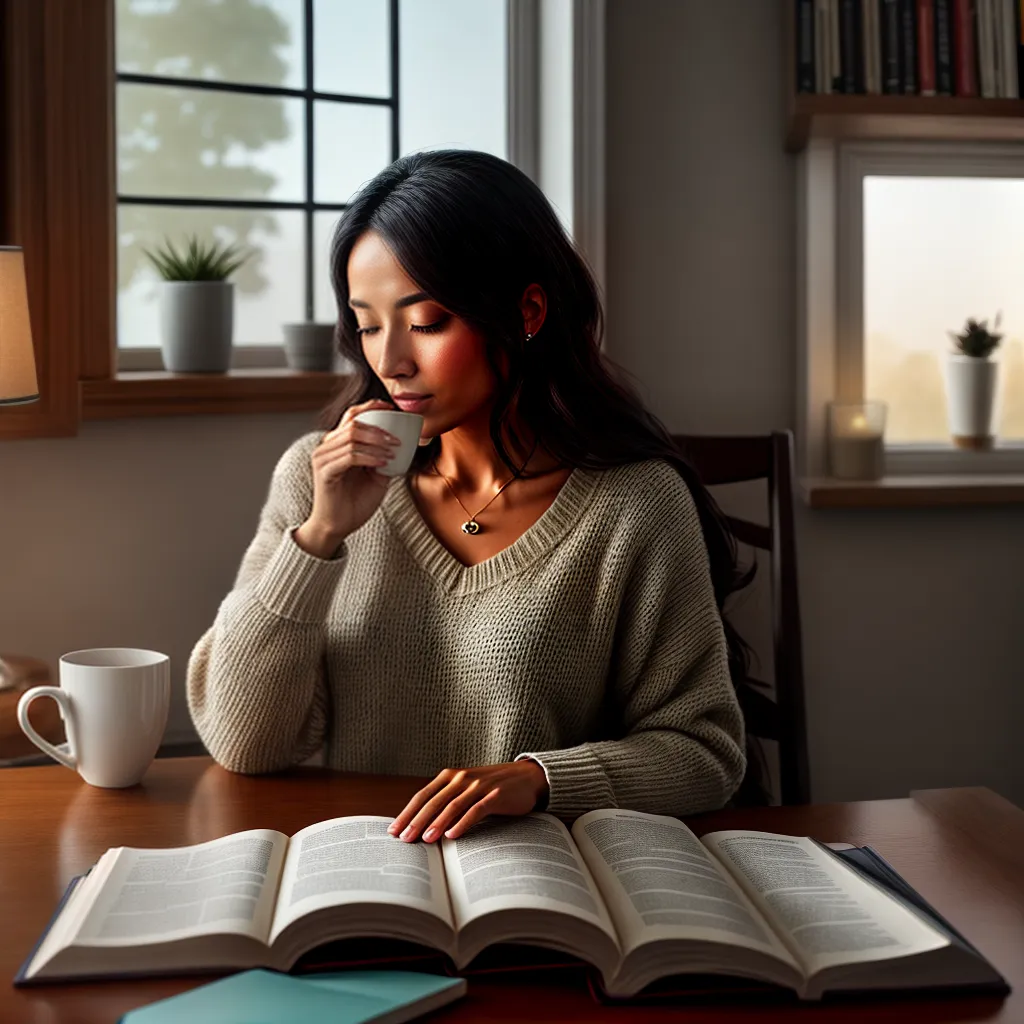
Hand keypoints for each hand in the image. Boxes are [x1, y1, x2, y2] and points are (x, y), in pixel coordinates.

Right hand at [294, 399, 403, 556]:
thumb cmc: (355, 502)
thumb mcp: (376, 475)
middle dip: (379, 428)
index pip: (351, 415)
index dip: (371, 407)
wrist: (338, 526)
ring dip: (377, 443)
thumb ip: (384, 457)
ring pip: (352, 437)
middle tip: (397, 439)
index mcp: (337, 443)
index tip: (392, 409)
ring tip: (393, 451)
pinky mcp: (325, 472)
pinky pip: (350, 456)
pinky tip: (384, 462)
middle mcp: (326, 447)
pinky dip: (370, 457)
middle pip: (353, 423)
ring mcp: (323, 458)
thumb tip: (402, 443)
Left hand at [388, 760, 549, 842]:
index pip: (423, 796)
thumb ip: (447, 801)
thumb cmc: (492, 787)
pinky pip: (476, 810)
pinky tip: (452, 835)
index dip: (407, 813)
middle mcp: (461, 778)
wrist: (526, 777)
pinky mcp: (495, 795)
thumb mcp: (466, 790)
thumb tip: (421, 827)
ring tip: (425, 839)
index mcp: (450, 776)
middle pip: (434, 801)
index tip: (394, 831)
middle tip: (404, 840)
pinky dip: (462, 823)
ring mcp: (479, 786)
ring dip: (437, 823)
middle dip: (416, 821)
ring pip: (452, 805)